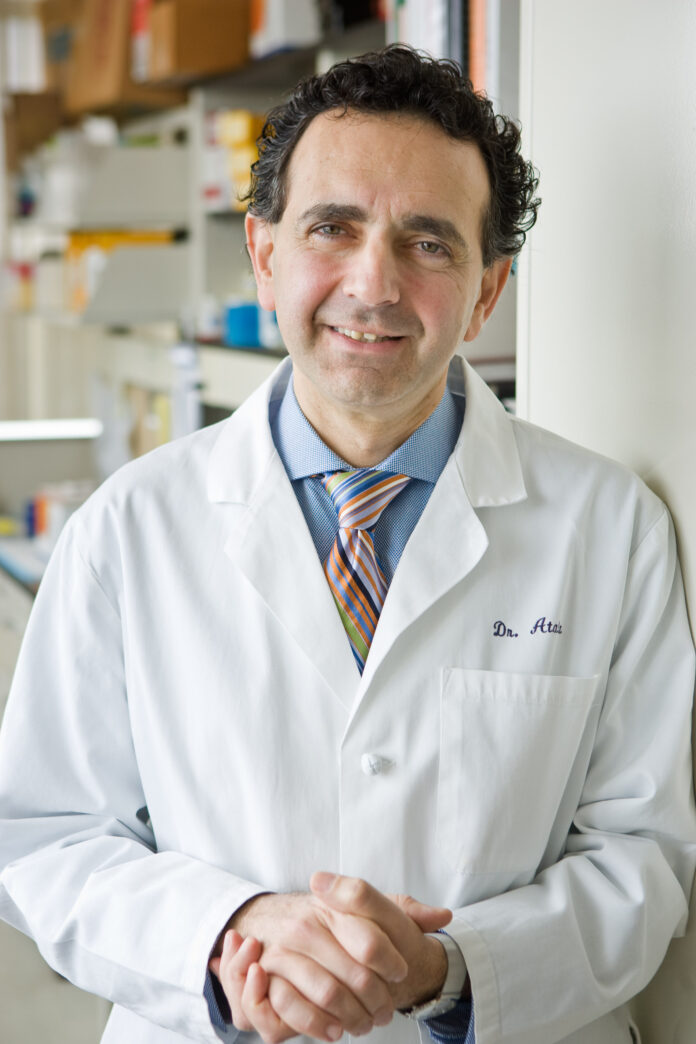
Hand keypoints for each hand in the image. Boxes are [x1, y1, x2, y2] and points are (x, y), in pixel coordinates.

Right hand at [210, 876, 450, 1040]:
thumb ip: (404, 910)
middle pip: (355, 975)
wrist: (271, 921)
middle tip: (386, 1012)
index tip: (400, 974)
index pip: (370, 940)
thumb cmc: (331, 922)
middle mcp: (307, 925)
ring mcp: (283, 950)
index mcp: (334, 907)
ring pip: (328, 994)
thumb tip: (443, 915)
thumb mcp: (367, 908)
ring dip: (353, 1018)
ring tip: (365, 1024)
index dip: (391, 964)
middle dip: (378, 1001)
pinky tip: (334, 1031)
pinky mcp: (263, 977)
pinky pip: (291, 1010)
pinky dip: (317, 1026)